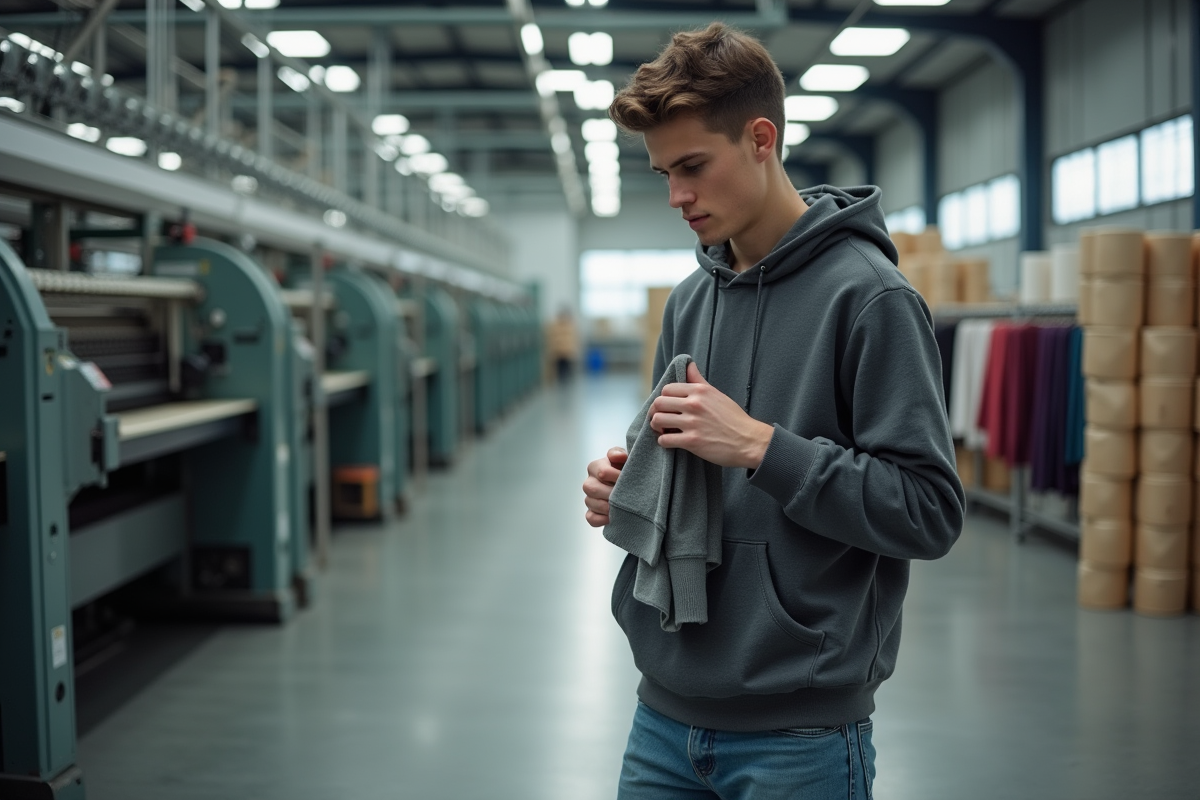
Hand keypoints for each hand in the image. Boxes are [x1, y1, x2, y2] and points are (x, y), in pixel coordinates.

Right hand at [583, 447, 627, 526]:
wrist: (631, 483)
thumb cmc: (626, 469)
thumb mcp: (625, 457)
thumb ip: (619, 453)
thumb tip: (619, 457)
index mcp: (595, 466)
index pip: (602, 472)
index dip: (617, 477)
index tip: (630, 479)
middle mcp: (589, 482)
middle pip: (593, 489)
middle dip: (611, 493)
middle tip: (626, 495)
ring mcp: (589, 498)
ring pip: (590, 503)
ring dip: (607, 506)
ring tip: (621, 505)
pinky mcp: (591, 512)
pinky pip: (591, 518)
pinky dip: (602, 519)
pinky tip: (613, 517)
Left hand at [650, 362, 773, 468]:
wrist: (749, 441)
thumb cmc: (734, 418)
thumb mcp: (717, 394)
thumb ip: (699, 381)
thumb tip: (689, 364)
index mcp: (700, 391)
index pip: (667, 389)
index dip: (663, 399)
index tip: (667, 407)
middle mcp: (694, 404)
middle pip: (659, 403)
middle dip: (655, 412)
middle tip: (661, 419)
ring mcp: (692, 423)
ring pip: (657, 420)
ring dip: (657, 427)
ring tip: (664, 430)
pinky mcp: (692, 441)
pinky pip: (665, 439)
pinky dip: (664, 441)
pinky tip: (671, 441)